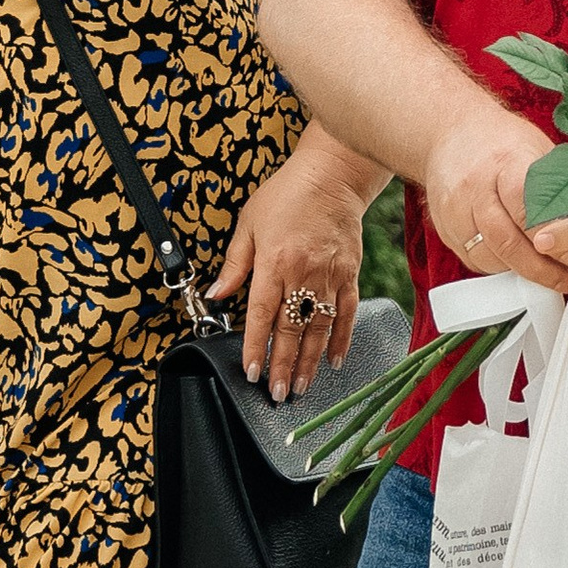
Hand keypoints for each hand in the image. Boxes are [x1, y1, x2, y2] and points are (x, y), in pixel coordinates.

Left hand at [206, 149, 367, 401]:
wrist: (332, 175)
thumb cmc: (288, 195)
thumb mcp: (249, 223)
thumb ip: (234, 264)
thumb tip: (217, 294)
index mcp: (274, 261)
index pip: (261, 314)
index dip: (255, 346)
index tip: (251, 371)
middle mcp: (303, 272)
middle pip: (291, 329)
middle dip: (283, 365)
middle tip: (278, 392)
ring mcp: (330, 276)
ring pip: (319, 328)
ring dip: (309, 361)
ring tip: (302, 386)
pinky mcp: (349, 274)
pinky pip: (346, 314)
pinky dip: (340, 340)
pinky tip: (333, 360)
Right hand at [423, 104, 567, 295]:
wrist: (448, 132)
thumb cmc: (500, 141)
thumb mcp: (536, 149)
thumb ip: (560, 183)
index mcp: (504, 163)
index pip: (527, 209)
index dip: (551, 237)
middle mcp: (475, 187)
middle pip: (506, 240)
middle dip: (539, 267)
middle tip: (565, 278)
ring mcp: (454, 209)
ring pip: (488, 256)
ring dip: (519, 271)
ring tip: (546, 274)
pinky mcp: (443, 227)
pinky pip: (473, 259)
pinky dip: (498, 267)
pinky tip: (517, 264)